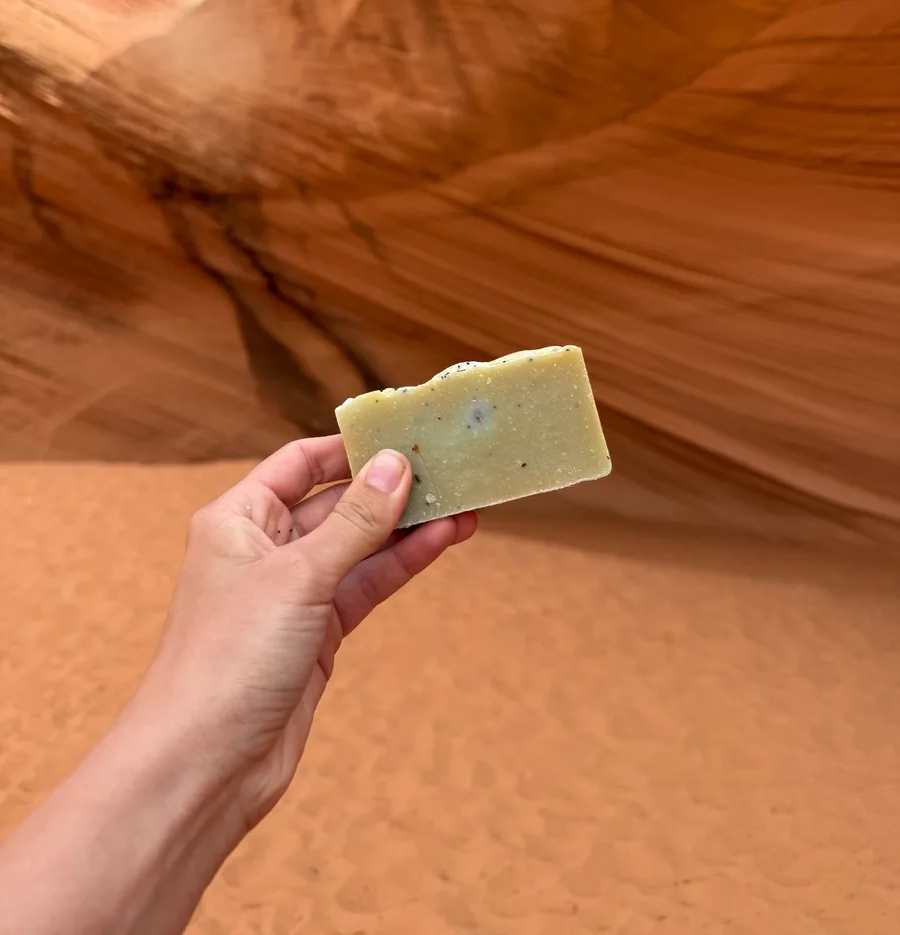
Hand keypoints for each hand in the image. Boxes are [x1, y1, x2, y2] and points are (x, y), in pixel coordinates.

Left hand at [135, 436, 476, 833]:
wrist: (204, 767)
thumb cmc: (226, 661)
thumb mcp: (298, 576)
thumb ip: (353, 521)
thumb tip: (395, 464)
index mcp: (238, 519)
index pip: (300, 463)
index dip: (350, 446)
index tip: (404, 432)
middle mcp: (263, 550)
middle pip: (337, 503)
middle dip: (390, 487)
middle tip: (448, 468)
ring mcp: (293, 594)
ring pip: (360, 547)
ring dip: (407, 527)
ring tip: (463, 504)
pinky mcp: (316, 635)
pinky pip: (365, 586)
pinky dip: (401, 565)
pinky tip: (441, 542)